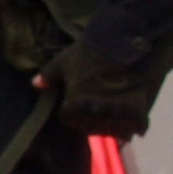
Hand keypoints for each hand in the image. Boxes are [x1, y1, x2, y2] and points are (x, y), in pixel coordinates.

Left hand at [35, 44, 158, 140]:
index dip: (75, 114)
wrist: (125, 42)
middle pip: (92, 128)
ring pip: (114, 131)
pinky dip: (136, 126)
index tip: (83, 104)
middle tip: (103, 106)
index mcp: (74, 105)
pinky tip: (136, 118)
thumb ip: (49, 75)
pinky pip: (136, 128)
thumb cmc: (91, 51)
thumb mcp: (65, 61)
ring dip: (116, 125)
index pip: (71, 121)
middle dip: (95, 120)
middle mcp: (93, 115)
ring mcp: (115, 115)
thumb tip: (35, 84)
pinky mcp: (137, 113)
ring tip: (120, 112)